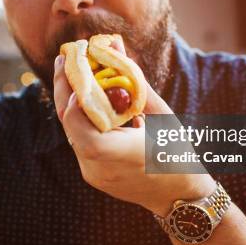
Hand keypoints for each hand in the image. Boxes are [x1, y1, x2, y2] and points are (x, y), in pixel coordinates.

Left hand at [53, 41, 215, 216]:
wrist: (180, 197)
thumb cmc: (177, 152)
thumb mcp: (161, 114)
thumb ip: (133, 80)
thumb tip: (114, 46)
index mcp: (116, 153)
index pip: (77, 121)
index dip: (74, 92)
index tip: (77, 64)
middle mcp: (97, 167)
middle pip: (69, 124)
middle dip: (65, 89)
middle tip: (65, 58)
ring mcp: (92, 174)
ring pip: (71, 132)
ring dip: (72, 103)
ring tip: (76, 74)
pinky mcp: (92, 175)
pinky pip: (80, 142)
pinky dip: (83, 120)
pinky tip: (88, 99)